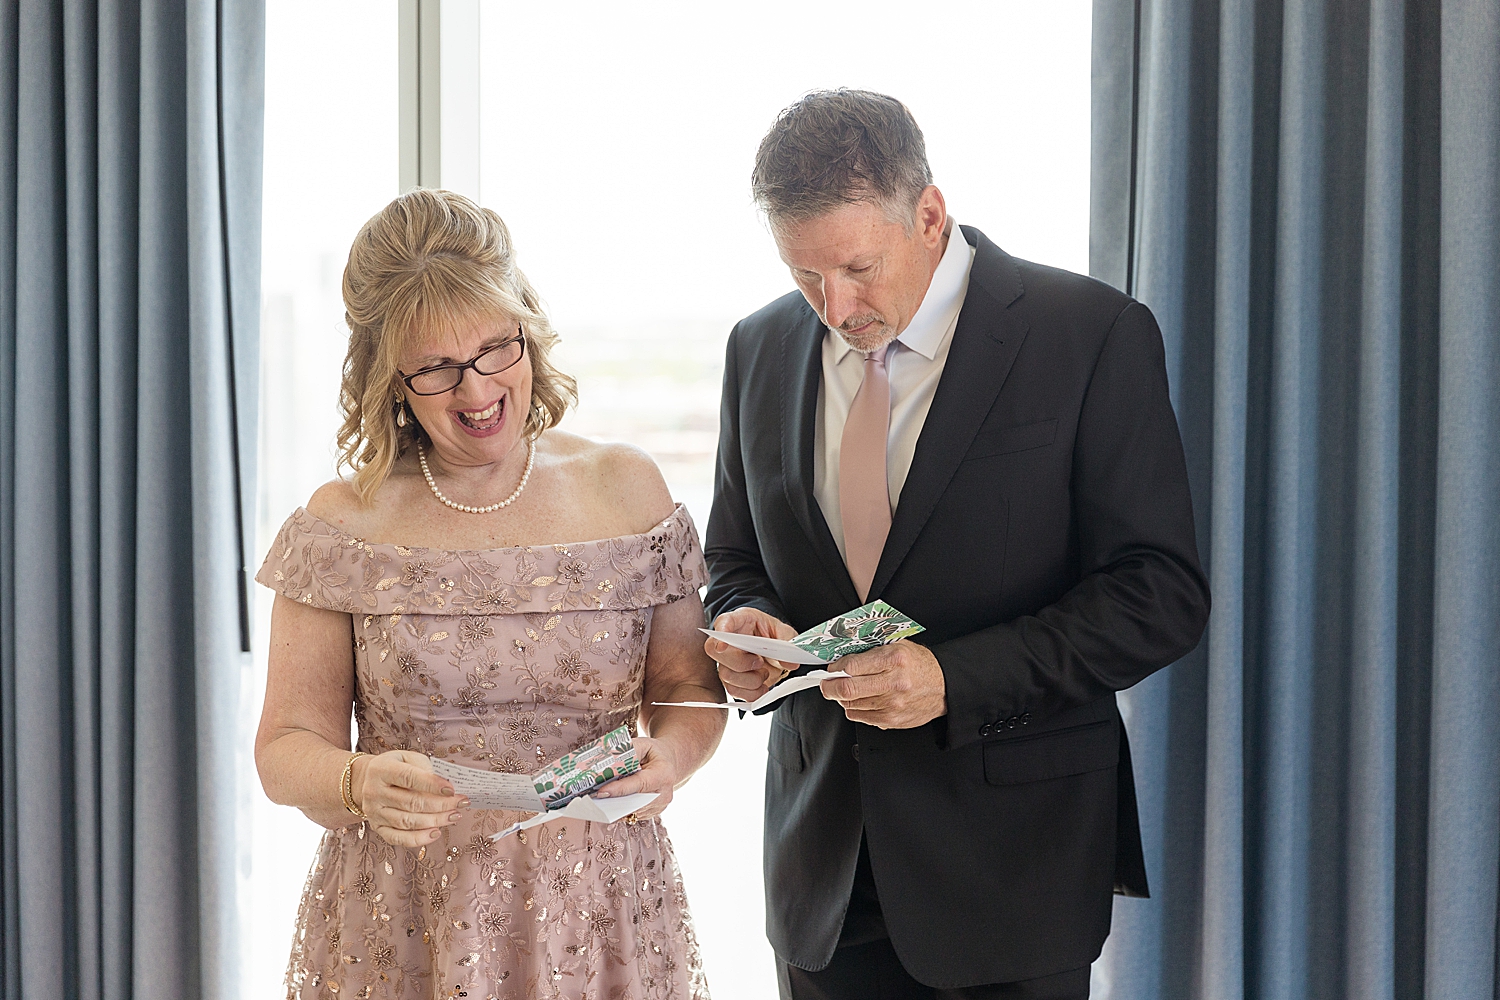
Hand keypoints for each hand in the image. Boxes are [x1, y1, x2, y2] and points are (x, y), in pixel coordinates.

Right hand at [353, 749, 468, 846]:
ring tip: (454, 816)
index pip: (408, 777)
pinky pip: (398, 838)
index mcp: (381, 769)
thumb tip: (448, 785)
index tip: (452, 789)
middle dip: (440, 804)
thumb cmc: (396, 767)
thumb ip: (426, 768)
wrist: (367, 780)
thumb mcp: (408, 758)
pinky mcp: (377, 827)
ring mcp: (374, 812)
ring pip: (407, 822)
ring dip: (435, 821)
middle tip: (461, 803)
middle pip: (411, 802)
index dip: (432, 784)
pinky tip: (436, 833)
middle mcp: (374, 791)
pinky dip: (419, 839)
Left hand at [591, 736, 679, 819]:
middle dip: (613, 802)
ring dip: (614, 809)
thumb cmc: (654, 752)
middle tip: (593, 801)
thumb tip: (608, 760)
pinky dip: (620, 811)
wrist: (670, 762)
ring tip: (596, 804)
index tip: (601, 792)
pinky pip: (633, 815)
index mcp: (664, 773)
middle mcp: (664, 793)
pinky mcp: (653, 812)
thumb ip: (628, 750)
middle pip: (635, 802)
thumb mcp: (644, 744)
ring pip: (632, 812)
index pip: (639, 784)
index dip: (619, 789)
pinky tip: (607, 805)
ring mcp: (660, 806)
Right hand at [704, 607, 798, 701]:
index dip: (721, 632)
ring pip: (726, 674)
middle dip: (741, 662)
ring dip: (750, 680)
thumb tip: (790, 662)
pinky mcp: (731, 680)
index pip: (724, 622)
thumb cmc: (775, 636)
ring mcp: (726, 661)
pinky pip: (734, 691)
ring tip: (764, 674)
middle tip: (760, 662)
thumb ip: (788, 643)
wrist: (776, 652)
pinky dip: (751, 693)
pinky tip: (762, 687)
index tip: (723, 645)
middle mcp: (728, 641)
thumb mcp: (785, 633)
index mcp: (740, 621)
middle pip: (716, 651)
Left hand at [818, 640, 947, 728]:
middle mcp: (893, 683)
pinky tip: (861, 700)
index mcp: (894, 659)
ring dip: (842, 697)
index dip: (835, 668)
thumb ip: (871, 651)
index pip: (852, 666)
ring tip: (847, 690)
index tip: (832, 668)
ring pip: (851, 704)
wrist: (944, 686)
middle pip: (848, 689)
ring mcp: (893, 704)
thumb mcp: (898, 646)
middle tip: (826, 683)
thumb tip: (842, 658)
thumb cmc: (919, 665)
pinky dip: (854, 708)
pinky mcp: (892, 720)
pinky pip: (860, 717)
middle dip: (829, 686)